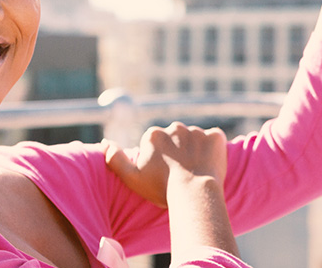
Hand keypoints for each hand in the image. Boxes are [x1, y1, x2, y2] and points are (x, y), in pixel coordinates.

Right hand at [106, 122, 227, 207]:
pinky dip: (214, 149)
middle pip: (176, 139)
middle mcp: (174, 127)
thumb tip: (105, 142)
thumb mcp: (132, 177)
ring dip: (196, 151)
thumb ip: (115, 159)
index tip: (164, 175)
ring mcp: (197, 130)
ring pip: (195, 139)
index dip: (160, 161)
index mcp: (153, 134)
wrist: (194, 193)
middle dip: (178, 152)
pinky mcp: (216, 136)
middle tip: (182, 174)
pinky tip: (211, 165)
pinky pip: (215, 139)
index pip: (156, 145)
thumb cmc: (162, 188)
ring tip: (197, 172)